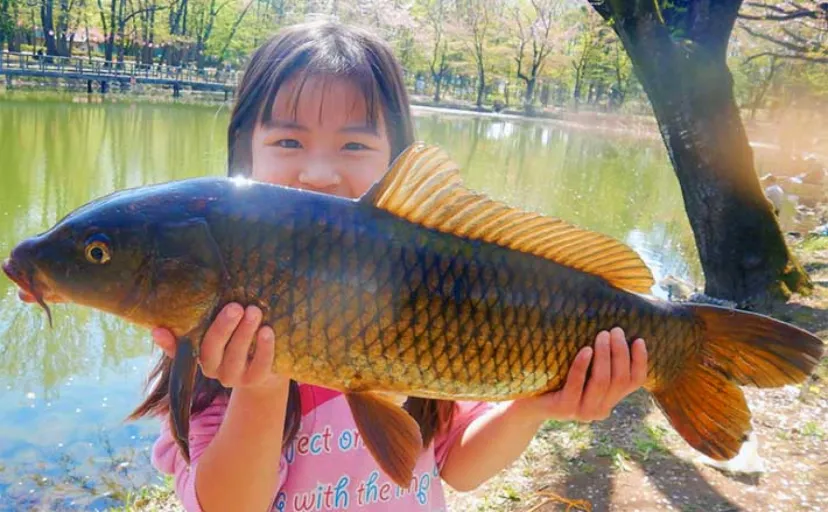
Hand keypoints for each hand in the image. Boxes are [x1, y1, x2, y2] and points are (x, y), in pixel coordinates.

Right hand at [151, 303, 283, 390]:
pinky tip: (267, 331)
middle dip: (222, 327)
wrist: (265, 369)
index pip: (180, 350)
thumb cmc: (238, 339)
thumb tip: (165, 321)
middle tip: (235, 306)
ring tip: (254, 311)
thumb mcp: (223, 331)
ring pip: (235, 357)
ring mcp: (234, 376)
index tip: (159, 329)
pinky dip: (264, 348)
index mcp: (199, 354)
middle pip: (211, 350)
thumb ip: (205, 320)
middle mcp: (212, 369)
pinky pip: (260, 366)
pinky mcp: (255, 380)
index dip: (168, 343)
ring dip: (244, 333)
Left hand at [516, 327, 647, 422]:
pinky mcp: (565, 409)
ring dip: (604, 355)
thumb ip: (600, 362)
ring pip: (602, 382)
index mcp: (609, 400)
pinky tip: (585, 349)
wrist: (527, 402)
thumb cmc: (557, 379)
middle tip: (614, 330)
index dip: (640, 361)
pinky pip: (576, 385)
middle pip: (620, 379)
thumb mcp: (583, 371)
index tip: (638, 339)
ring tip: (602, 335)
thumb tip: (615, 331)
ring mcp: (583, 412)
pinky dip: (582, 365)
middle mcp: (600, 409)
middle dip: (620, 352)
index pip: (634, 382)